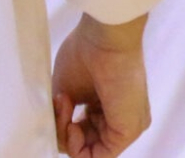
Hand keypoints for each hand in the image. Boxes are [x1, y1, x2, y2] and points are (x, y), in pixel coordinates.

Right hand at [50, 14, 150, 157]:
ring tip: (65, 104)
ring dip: (65, 133)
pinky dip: (74, 144)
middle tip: (60, 102)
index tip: (59, 101)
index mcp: (109, 108)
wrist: (106, 38)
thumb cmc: (87, 55)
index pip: (81, 135)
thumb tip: (55, 133)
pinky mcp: (129, 130)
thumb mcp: (68, 94)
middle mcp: (122, 118)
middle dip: (62, 129)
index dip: (62, 126)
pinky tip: (72, 122)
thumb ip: (64, 117)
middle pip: (83, 145)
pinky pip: (96, 157)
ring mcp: (128, 125)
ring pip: (87, 153)